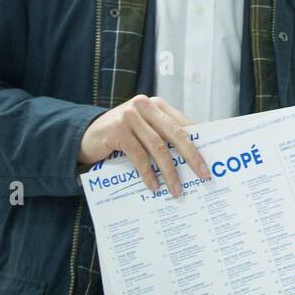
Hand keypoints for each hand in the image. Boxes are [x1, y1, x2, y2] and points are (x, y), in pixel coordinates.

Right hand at [78, 94, 208, 196]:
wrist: (86, 136)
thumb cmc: (122, 136)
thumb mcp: (144, 130)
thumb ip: (163, 136)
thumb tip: (193, 159)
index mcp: (157, 105)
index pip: (183, 124)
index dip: (197, 144)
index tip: (208, 162)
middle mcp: (145, 106)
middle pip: (176, 134)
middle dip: (192, 157)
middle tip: (203, 175)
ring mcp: (130, 116)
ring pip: (158, 147)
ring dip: (169, 171)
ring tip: (176, 189)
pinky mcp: (117, 130)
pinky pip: (139, 156)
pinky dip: (148, 173)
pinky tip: (154, 186)